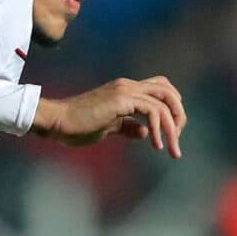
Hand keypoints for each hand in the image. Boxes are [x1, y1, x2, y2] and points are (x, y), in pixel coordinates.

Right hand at [31, 75, 187, 156]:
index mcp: (125, 90)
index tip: (170, 134)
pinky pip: (152, 110)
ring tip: (171, 149)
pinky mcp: (122, 100)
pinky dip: (159, 128)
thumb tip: (144, 133)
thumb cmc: (76, 126)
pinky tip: (154, 144)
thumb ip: (127, 127)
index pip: (160, 89)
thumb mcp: (108, 128)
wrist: (57, 121)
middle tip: (177, 141)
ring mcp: (126, 91)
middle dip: (179, 115)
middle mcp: (129, 86)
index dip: (170, 109)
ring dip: (173, 127)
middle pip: (168, 90)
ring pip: (164, 101)